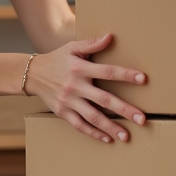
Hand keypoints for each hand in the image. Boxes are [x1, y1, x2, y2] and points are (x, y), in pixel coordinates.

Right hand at [25, 33, 146, 143]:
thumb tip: (110, 37)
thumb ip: (92, 44)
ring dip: (111, 127)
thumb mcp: (72, 47)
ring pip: (93, 117)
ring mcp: (69, 101)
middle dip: (124, 110)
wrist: (32, 74)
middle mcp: (75, 86)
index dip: (125, 75)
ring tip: (127, 136)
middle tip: (142, 118)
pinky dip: (94, 134)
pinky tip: (108, 139)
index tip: (143, 79)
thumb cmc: (57, 59)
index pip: (107, 71)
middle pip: (103, 100)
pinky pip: (80, 126)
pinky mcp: (62, 112)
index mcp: (80, 68)